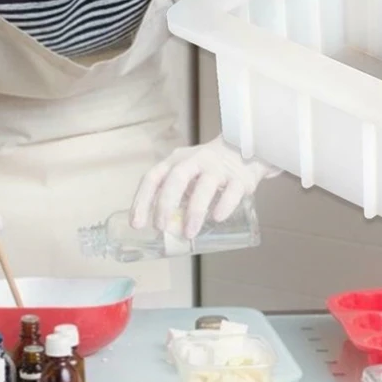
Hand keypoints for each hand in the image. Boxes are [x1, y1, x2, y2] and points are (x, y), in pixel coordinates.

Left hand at [130, 136, 277, 239]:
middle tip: (160, 227)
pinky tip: (217, 218)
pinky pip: (232, 191)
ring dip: (194, 211)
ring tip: (189, 233)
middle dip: (165, 204)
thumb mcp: (186, 174)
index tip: (137, 224)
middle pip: (176, 179)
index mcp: (176, 162)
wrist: (244, 148)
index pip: (153, 177)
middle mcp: (194, 161)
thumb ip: (176, 197)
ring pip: (204, 187)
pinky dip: (224, 205)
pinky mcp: (239, 178)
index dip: (142, 200)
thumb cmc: (207, 168)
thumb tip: (165, 231)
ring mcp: (218, 168)